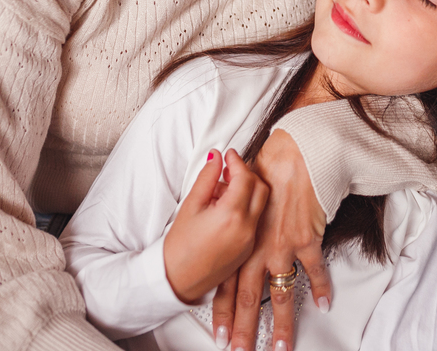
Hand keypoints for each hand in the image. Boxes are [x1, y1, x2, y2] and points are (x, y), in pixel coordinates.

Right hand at [162, 149, 267, 303]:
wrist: (176, 281)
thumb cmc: (179, 247)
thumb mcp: (190, 206)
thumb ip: (206, 178)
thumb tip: (215, 157)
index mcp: (232, 215)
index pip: (245, 177)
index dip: (237, 161)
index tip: (227, 155)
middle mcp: (247, 228)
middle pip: (260, 188)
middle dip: (246, 175)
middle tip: (227, 170)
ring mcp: (250, 241)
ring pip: (259, 205)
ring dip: (246, 192)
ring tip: (219, 193)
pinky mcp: (248, 250)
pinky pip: (254, 221)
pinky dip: (245, 209)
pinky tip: (224, 210)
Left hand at [211, 130, 330, 350]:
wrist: (295, 156)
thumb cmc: (267, 169)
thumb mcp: (239, 195)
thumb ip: (233, 218)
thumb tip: (227, 230)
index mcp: (238, 241)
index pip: (224, 286)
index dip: (221, 314)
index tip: (218, 337)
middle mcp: (256, 249)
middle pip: (248, 299)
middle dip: (244, 330)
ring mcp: (281, 247)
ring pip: (280, 294)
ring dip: (281, 324)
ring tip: (280, 347)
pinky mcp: (306, 241)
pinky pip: (313, 271)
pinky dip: (320, 289)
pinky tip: (323, 305)